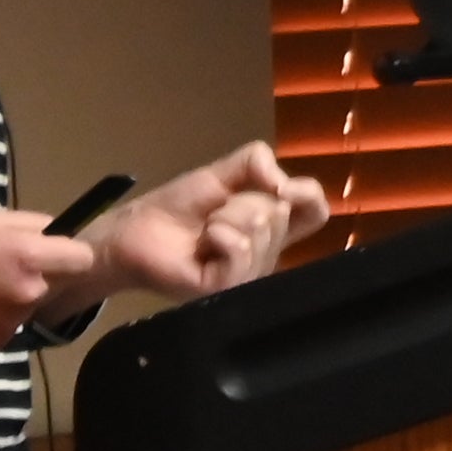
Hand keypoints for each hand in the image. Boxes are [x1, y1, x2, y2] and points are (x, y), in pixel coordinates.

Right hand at [0, 208, 102, 355]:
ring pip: (30, 307)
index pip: (83, 260)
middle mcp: (27, 294)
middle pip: (57, 284)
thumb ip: (31, 225)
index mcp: (29, 257)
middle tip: (4, 267)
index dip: (71, 254)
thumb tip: (57, 232)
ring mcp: (11, 324)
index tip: (58, 252)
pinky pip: (7, 328)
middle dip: (42, 275)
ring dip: (16, 298)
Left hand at [87, 144, 332, 302]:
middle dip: (243, 200)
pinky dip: (220, 235)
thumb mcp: (222, 172)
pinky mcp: (225, 288)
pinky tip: (204, 243)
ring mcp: (248, 273)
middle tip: (214, 213)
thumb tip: (286, 187)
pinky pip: (240, 250)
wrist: (136, 229)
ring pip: (260, 228)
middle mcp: (267, 252)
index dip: (310, 196)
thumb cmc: (179, 205)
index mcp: (272, 227)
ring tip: (205, 230)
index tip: (286, 188)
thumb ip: (257, 163)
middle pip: (280, 212)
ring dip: (225, 216)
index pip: (315, 212)